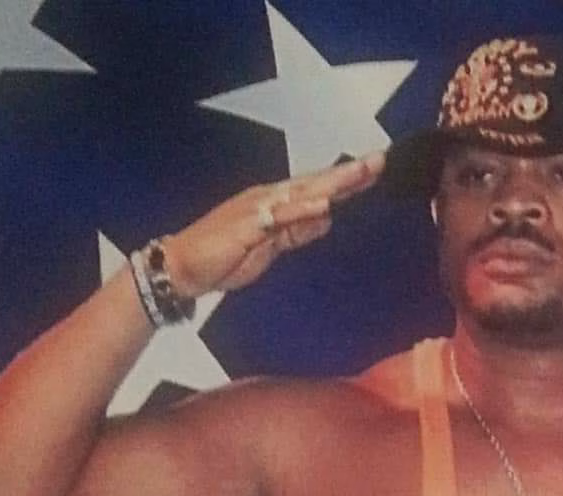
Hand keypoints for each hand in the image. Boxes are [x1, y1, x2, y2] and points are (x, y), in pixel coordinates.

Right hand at [163, 153, 384, 298]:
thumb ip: (297, 232)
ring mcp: (259, 208)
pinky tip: (324, 203)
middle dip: (348, 173)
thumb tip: (326, 218)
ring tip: (361, 173)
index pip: (316, 189)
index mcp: (276, 204)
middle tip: (379, 160)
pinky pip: (280, 216)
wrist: (184, 268)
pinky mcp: (249, 224)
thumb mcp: (270, 249)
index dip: (345, 181)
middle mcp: (269, 198)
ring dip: (332, 182)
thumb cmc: (223, 259)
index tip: (373, 171)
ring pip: (303, 192)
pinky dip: (303, 208)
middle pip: (316, 182)